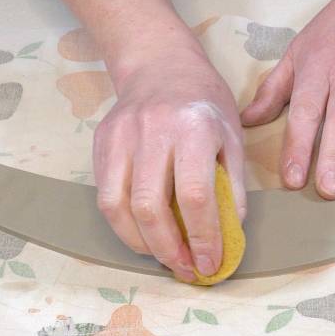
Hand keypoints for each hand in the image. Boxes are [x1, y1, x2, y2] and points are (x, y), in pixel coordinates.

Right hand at [93, 39, 245, 281]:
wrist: (161, 66)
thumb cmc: (205, 103)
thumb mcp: (232, 138)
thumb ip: (233, 186)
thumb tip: (228, 236)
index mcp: (194, 127)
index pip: (194, 195)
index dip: (203, 237)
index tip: (210, 264)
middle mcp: (153, 130)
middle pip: (150, 207)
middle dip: (169, 250)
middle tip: (186, 269)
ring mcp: (121, 136)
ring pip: (118, 206)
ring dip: (142, 244)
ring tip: (164, 257)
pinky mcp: (101, 142)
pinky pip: (104, 196)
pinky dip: (122, 225)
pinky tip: (143, 234)